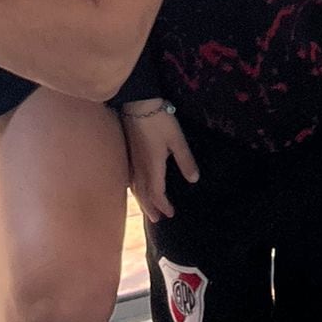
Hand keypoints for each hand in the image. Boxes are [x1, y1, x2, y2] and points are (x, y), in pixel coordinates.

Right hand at [122, 103, 198, 221]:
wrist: (137, 102)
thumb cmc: (159, 120)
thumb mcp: (177, 140)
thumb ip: (185, 160)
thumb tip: (194, 180)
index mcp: (152, 167)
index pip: (157, 193)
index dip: (163, 205)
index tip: (171, 214)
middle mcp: (140, 167)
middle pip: (144, 194)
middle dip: (150, 208)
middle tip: (157, 220)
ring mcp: (132, 160)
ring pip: (135, 187)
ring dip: (142, 200)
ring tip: (146, 208)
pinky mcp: (128, 152)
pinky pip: (130, 178)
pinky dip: (134, 188)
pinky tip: (135, 186)